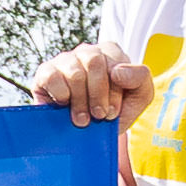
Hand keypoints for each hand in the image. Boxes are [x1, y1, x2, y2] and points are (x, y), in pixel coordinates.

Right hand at [29, 43, 148, 128]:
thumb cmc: (114, 110)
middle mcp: (87, 51)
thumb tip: (117, 71)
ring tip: (82, 119)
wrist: (89, 134)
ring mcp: (65, 60)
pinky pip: (53, 78)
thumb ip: (140, 78)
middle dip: (98, 95)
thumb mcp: (139, 96)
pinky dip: (61, 96)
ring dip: (80, 101)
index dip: (113, 91)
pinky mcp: (45, 72)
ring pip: (75, 73)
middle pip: (94, 62)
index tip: (112, 113)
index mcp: (110, 52)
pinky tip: (65, 105)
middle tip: (98, 116)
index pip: (114, 62)